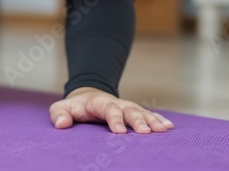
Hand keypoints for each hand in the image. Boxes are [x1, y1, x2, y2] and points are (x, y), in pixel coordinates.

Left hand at [49, 87, 173, 133]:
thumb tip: (61, 124)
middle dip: (138, 120)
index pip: (108, 109)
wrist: (88, 96)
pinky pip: (149, 115)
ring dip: (153, 120)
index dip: (114, 119)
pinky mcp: (134, 112)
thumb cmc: (75, 107)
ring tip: (164, 129)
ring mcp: (127, 107)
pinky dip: (159, 119)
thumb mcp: (62, 107)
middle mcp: (117, 103)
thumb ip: (59, 113)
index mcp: (99, 103)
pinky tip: (169, 127)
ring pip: (142, 112)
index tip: (119, 132)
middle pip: (129, 110)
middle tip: (146, 132)